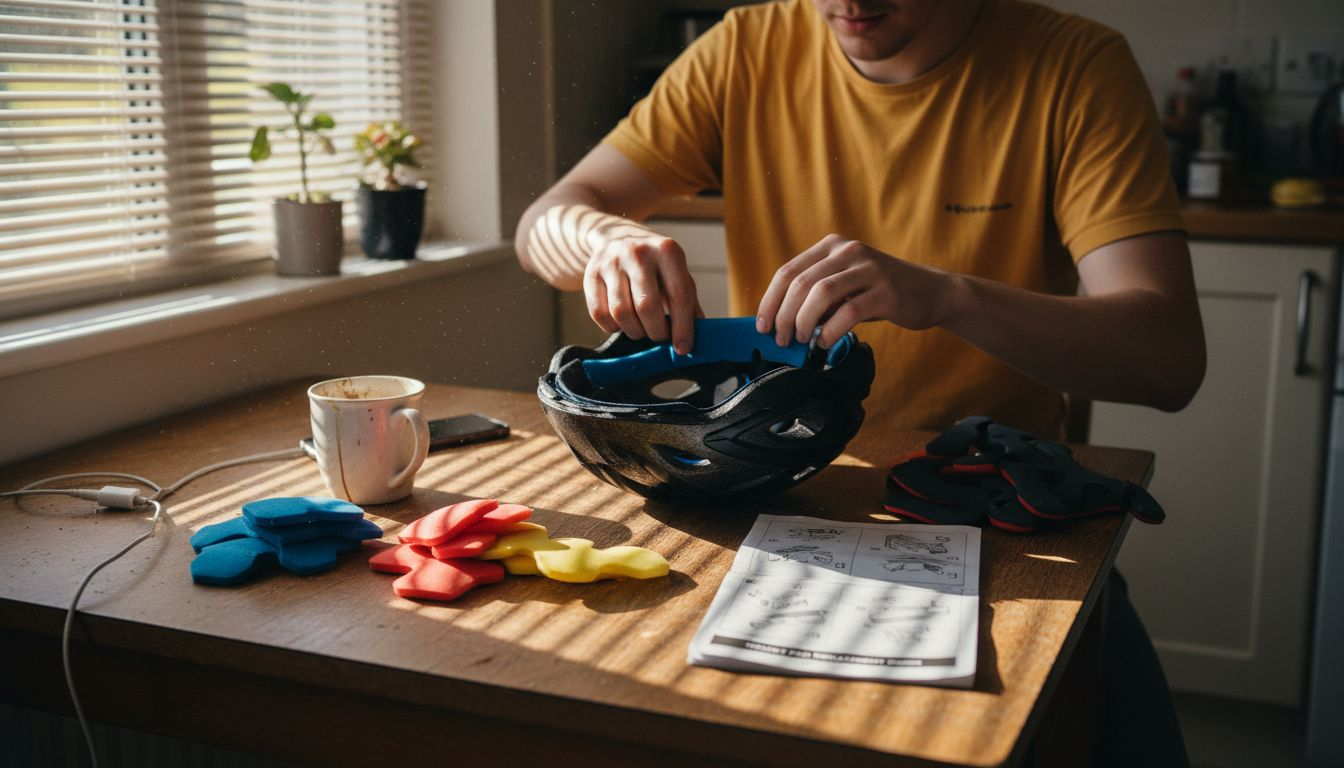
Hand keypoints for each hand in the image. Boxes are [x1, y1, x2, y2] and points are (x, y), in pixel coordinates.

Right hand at [584, 222, 701, 353]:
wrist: (615, 235)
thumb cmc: (655, 262)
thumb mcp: (678, 272)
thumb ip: (689, 301)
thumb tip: (702, 334)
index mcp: (667, 250)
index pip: (679, 295)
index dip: (682, 327)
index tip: (683, 348)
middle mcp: (638, 252)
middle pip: (647, 307)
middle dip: (656, 332)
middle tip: (660, 337)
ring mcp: (611, 262)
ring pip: (621, 313)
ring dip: (635, 332)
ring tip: (642, 330)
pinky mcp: (590, 274)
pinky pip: (599, 314)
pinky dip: (613, 328)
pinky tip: (622, 323)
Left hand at [756, 234, 955, 348]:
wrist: (932, 292)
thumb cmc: (880, 294)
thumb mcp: (845, 286)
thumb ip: (816, 296)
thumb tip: (780, 322)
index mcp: (832, 247)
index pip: (788, 271)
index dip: (770, 300)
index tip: (763, 325)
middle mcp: (849, 251)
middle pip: (800, 283)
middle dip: (784, 316)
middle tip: (783, 339)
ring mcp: (869, 269)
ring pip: (821, 294)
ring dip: (804, 322)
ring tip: (803, 340)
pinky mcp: (886, 291)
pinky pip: (849, 311)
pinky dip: (831, 330)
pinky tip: (826, 342)